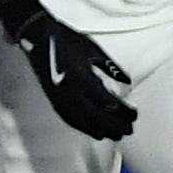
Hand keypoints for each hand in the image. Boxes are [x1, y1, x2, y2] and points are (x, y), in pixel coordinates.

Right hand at [0, 0, 136, 138]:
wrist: (38, 37)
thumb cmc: (67, 40)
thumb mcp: (93, 50)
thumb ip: (110, 67)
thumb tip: (127, 82)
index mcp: (82, 76)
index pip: (108, 103)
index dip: (123, 112)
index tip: (134, 114)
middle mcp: (71, 90)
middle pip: (97, 117)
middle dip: (115, 126)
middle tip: (129, 129)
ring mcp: (60, 96)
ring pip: (83, 121)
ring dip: (101, 130)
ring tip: (115, 136)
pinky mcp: (53, 99)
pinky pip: (69, 119)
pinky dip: (83, 128)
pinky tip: (93, 132)